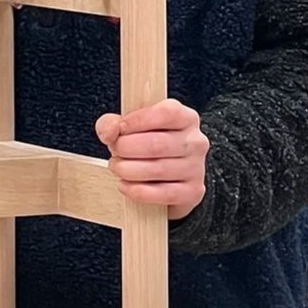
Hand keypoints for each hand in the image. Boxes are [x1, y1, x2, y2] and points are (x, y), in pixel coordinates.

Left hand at [95, 98, 208, 219]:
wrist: (164, 179)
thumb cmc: (146, 148)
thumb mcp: (129, 128)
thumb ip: (112, 123)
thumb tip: (110, 131)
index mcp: (185, 118)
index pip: (165, 113)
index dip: (136, 121)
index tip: (118, 129)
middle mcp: (195, 141)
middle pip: (157, 144)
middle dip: (126, 148)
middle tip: (114, 152)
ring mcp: (196, 168)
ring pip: (157, 170)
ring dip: (127, 170)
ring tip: (117, 167)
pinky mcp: (192, 191)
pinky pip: (163, 194)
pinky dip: (137, 191)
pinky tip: (125, 185)